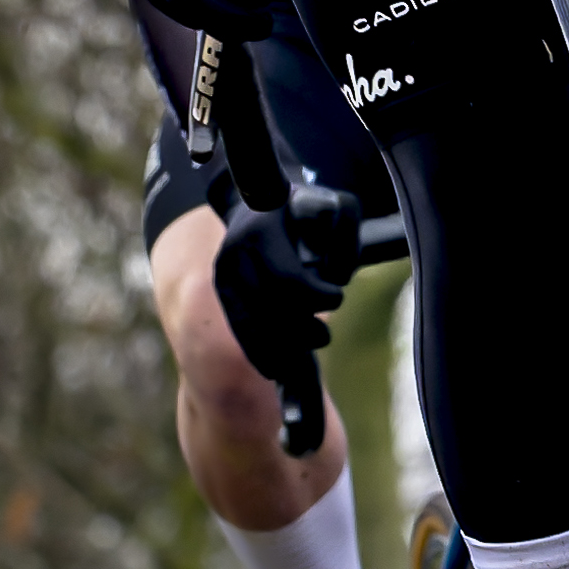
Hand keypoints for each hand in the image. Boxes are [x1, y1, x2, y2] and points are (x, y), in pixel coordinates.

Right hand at [208, 180, 365, 391]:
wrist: (255, 200)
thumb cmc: (304, 206)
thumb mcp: (334, 207)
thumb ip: (347, 238)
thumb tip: (339, 276)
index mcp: (261, 232)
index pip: (287, 279)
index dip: (317, 297)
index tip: (337, 297)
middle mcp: (235, 254)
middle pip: (269, 309)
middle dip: (301, 330)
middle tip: (323, 335)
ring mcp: (224, 274)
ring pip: (251, 326)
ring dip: (281, 348)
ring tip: (307, 347)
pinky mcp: (221, 290)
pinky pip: (238, 329)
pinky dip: (258, 352)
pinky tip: (275, 368)